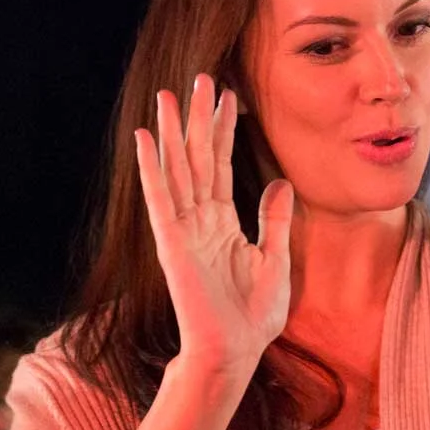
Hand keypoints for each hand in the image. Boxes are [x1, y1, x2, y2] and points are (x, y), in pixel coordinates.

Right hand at [135, 73, 293, 384]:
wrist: (234, 352)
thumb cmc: (252, 315)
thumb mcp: (275, 258)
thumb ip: (275, 219)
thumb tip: (281, 181)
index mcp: (223, 223)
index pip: (223, 166)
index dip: (226, 131)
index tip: (231, 95)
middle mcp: (200, 220)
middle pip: (199, 158)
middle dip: (200, 118)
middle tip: (201, 77)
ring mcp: (183, 229)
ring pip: (178, 170)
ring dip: (174, 132)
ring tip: (170, 94)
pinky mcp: (172, 243)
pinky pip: (161, 199)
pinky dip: (153, 168)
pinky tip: (147, 138)